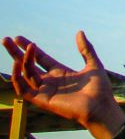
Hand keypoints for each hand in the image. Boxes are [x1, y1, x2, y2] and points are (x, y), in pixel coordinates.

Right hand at [1, 32, 124, 138]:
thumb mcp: (93, 63)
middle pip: (28, 65)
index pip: (40, 58)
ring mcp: (45, 90)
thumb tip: (79, 32)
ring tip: (17, 46)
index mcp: (60, 72)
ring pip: (26, 74)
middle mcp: (50, 81)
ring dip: (20, 60)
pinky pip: (24, 89)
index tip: (18, 38)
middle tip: (6, 40)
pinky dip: (18, 78)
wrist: (100, 106)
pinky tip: (17, 65)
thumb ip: (85, 49)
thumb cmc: (99, 89)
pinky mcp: (42, 100)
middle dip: (17, 53)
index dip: (30, 48)